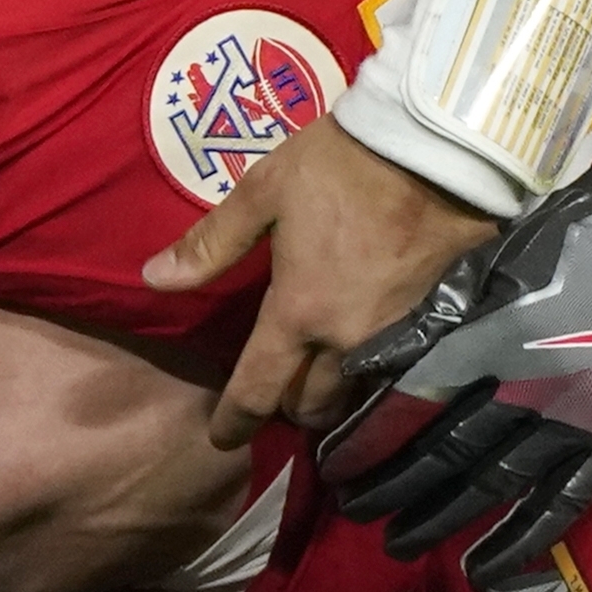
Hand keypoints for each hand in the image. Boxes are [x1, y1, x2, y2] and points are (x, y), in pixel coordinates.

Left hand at [150, 113, 492, 450]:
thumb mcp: (265, 192)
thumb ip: (211, 243)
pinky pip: (382, 364)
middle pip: (312, 405)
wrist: (437, 153)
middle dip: (287, 410)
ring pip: (350, 390)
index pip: (258, 390)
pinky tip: (354, 350)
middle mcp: (342, 339)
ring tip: (311, 380)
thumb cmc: (341, 168)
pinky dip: (360, 371)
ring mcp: (388, 334)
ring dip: (327, 396)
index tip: (222, 439)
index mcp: (297, 313)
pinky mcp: (422, 318)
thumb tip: (154, 279)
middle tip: (272, 397)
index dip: (235, 421)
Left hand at [317, 136, 591, 578]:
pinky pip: (565, 501)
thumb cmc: (568, 240)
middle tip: (352, 508)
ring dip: (441, 517)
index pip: (415, 401)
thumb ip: (432, 320)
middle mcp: (533, 385)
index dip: (371, 437)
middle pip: (447, 450)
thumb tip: (365, 364)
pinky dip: (523, 539)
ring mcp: (580, 419)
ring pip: (496, 483)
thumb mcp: (491, 262)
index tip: (333, 462)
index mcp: (496, 335)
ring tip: (397, 542)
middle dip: (393, 484)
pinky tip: (483, 567)